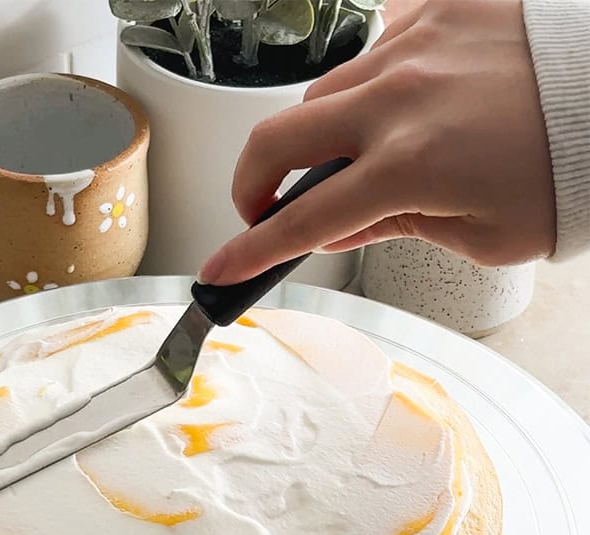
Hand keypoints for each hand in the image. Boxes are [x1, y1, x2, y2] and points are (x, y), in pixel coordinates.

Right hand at [200, 0, 552, 284]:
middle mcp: (400, 100)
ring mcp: (415, 46)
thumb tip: (341, 223)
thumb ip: (400, 229)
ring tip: (364, 151)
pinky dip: (375, 76)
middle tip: (264, 205)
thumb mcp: (489, 235)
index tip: (219, 270)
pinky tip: (408, 96)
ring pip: (322, 93)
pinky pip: (376, 41)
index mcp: (410, 168)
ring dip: (323, 131)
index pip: (302, 220)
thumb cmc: (575, 164)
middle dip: (251, 181)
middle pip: (274, 139)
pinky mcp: (438, 7)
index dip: (250, 252)